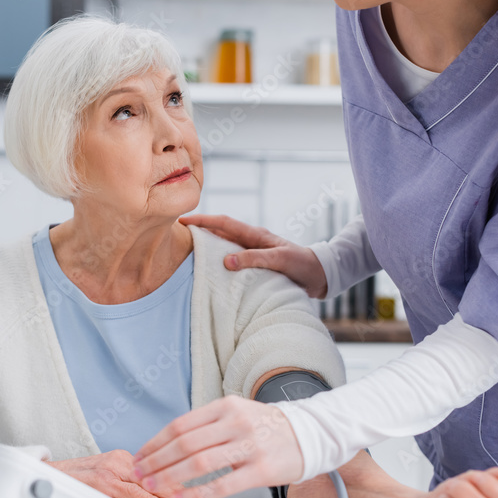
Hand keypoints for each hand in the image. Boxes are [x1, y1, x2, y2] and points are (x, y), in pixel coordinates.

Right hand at [48, 450, 203, 497]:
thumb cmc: (78, 482)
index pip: (160, 469)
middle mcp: (122, 459)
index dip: (181, 481)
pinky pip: (132, 491)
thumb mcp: (108, 481)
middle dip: (183, 489)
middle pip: (160, 474)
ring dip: (173, 496)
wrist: (48, 477)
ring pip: (150, 482)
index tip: (199, 490)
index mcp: (125, 458)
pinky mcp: (104, 480)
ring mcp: (113, 468)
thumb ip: (129, 486)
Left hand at [133, 395, 303, 497]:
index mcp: (226, 406)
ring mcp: (250, 445)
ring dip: (170, 476)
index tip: (140, 456)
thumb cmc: (267, 427)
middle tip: (139, 474)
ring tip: (153, 486)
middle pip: (185, 443)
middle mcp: (236, 422)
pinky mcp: (261, 470)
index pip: (181, 425)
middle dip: (156, 461)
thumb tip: (168, 444)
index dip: (155, 442)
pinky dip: (197, 492)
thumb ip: (207, 424)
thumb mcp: (237, 412)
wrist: (310, 435)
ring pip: (200, 462)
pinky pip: (223, 484)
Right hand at [178, 214, 327, 298]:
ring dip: (208, 246)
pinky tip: (211, 271)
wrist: (320, 276)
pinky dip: (220, 261)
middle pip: (221, 231)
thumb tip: (225, 261)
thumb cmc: (302, 264)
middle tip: (177, 234)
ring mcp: (254, 252)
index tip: (182, 221)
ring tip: (188, 252)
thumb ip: (254, 259)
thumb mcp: (279, 260)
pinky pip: (233, 260)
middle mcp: (252, 241)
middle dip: (200, 230)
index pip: (224, 223)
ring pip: (225, 245)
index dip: (203, 221)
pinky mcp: (257, 265)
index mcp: (256, 235)